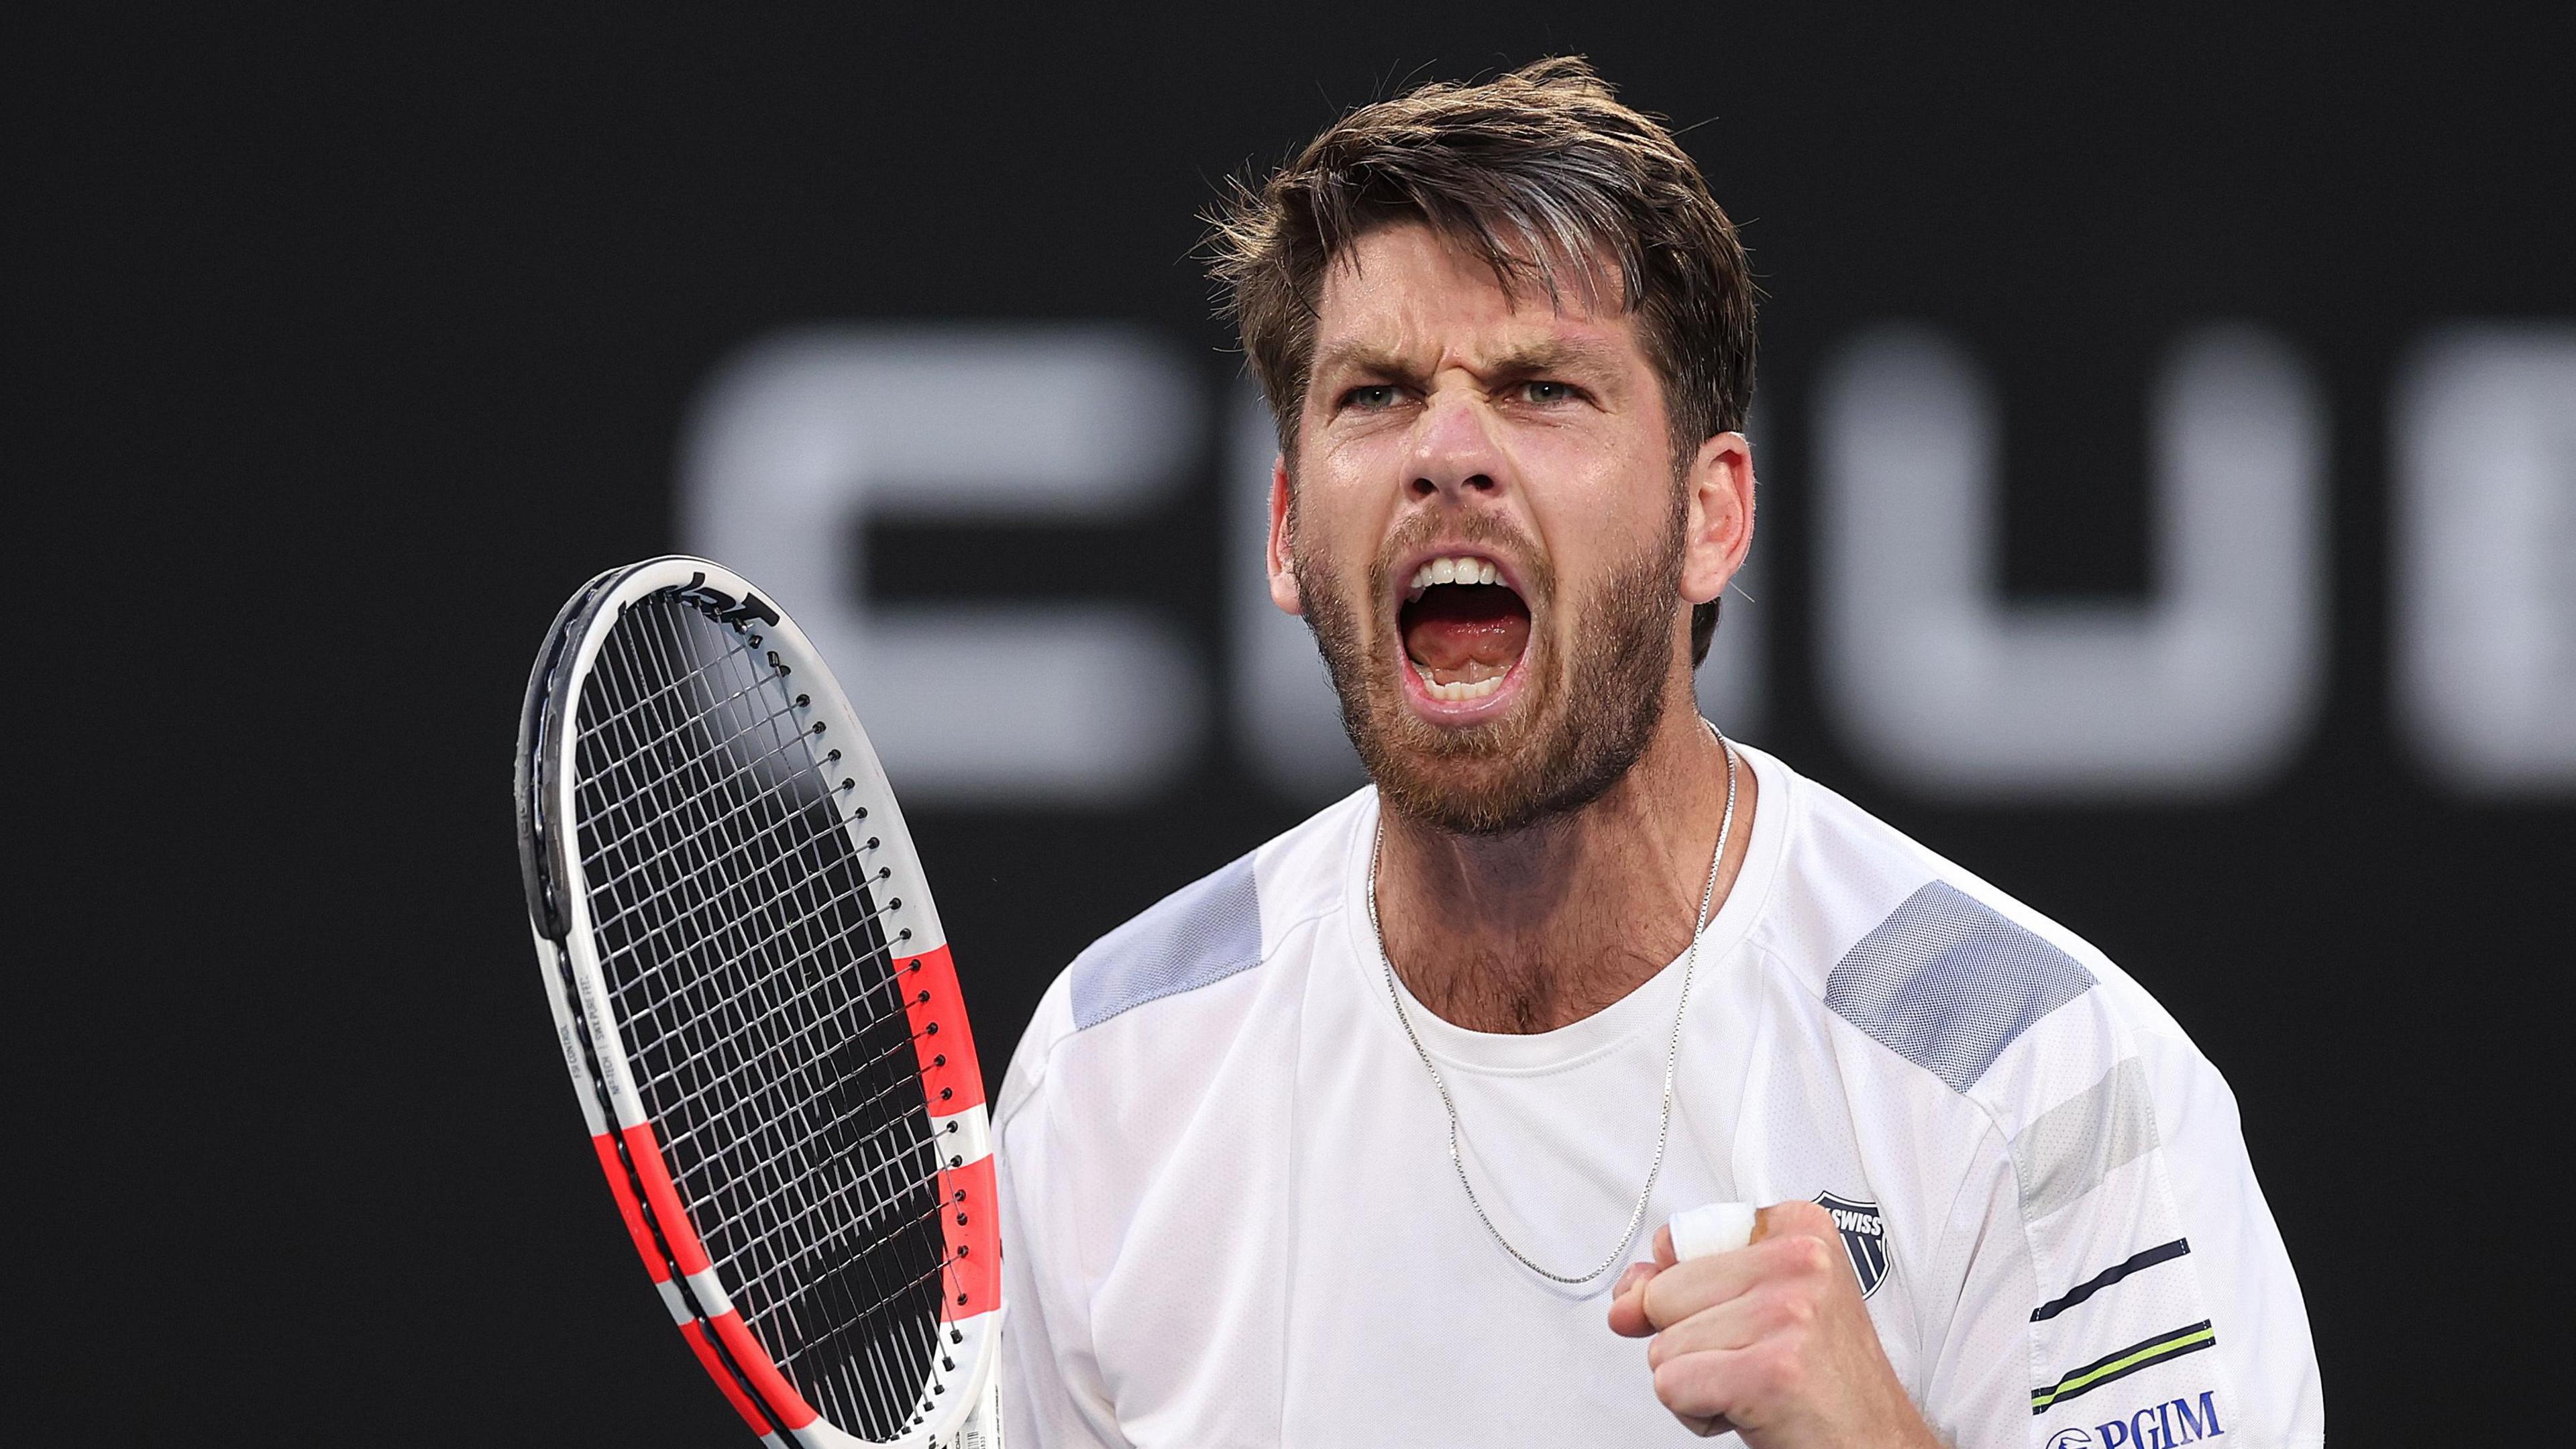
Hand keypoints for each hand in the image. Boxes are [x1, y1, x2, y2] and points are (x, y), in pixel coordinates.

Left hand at [1606, 1201, 1938, 1444]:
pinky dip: (1696, 1413)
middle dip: (1691, 1343)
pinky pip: (1671, 1386)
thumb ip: (1686, 1283)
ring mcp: (1788, 1314)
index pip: (1679, 1242)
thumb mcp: (1761, 1308)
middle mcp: (1800, 1261)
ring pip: (1663, 1346)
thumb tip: (1624, 1301)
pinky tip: (1749, 1413)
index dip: (1686, 1296)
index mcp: (1800, 1229)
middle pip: (1663, 1295)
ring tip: (1756, 1388)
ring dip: (1697, 1383)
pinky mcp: (1771, 1371)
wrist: (1876, 1443)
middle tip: (1753, 1362)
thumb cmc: (1820, 1382)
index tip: (1738, 1320)